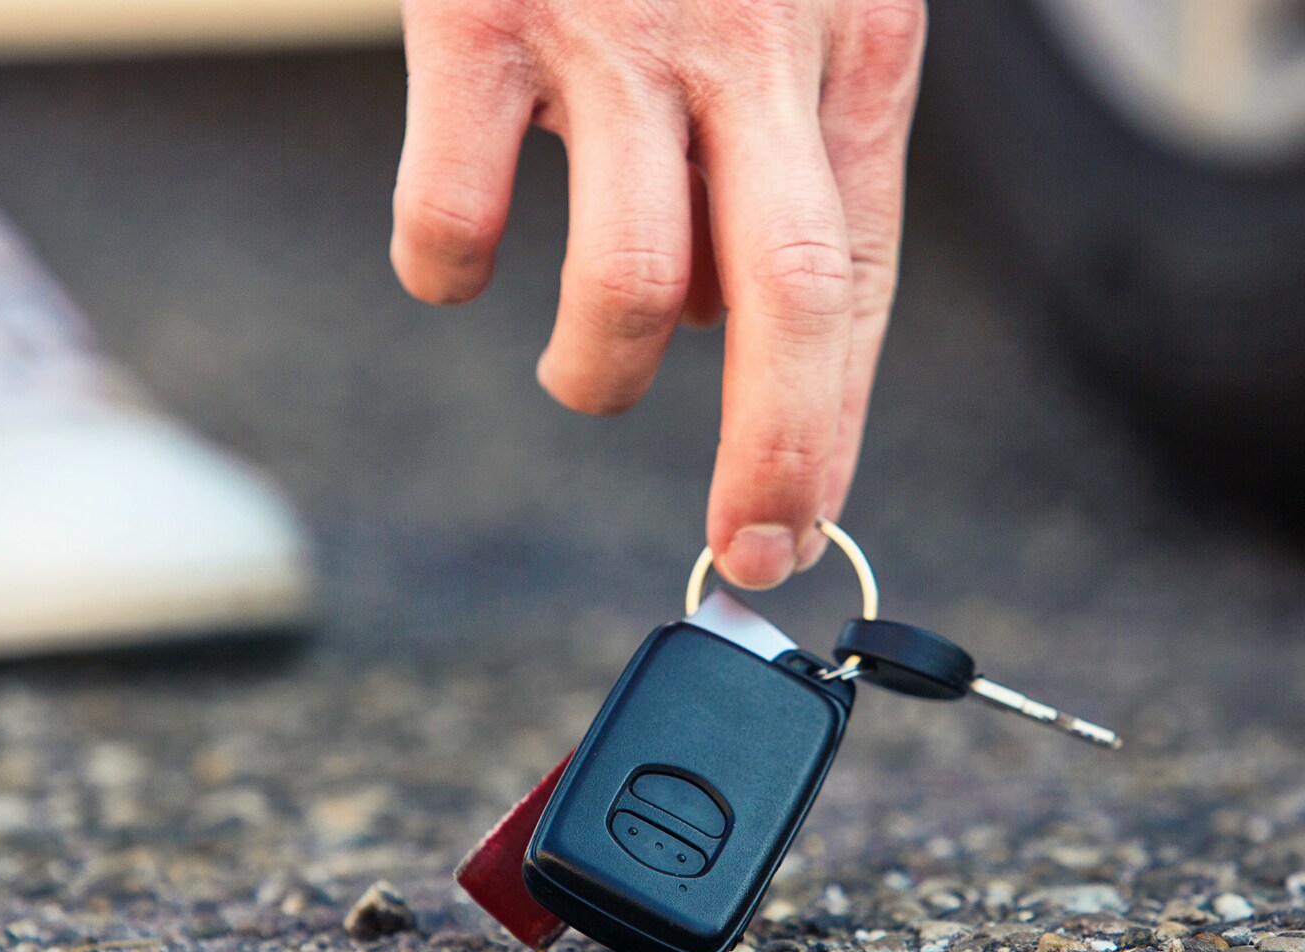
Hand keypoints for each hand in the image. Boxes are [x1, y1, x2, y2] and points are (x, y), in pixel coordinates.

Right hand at [392, 0, 925, 587]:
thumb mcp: (783, 13)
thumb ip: (770, 158)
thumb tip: (720, 326)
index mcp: (847, 43)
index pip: (858, 278)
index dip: (832, 423)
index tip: (803, 522)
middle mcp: (748, 42)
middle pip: (790, 298)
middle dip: (771, 456)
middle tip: (743, 546)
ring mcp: (614, 31)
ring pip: (630, 283)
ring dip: (599, 374)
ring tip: (580, 371)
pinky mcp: (477, 16)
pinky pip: (456, 214)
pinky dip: (446, 274)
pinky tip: (456, 265)